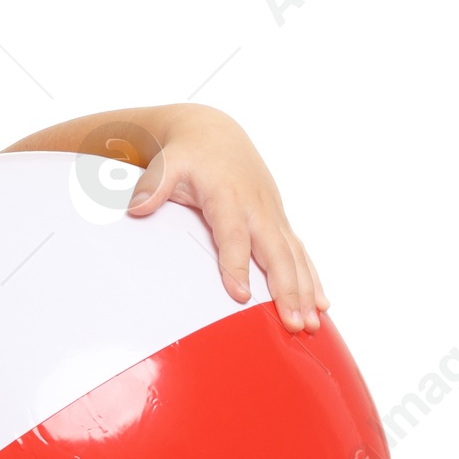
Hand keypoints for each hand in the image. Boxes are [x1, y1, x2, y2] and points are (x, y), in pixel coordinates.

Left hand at [123, 105, 327, 331]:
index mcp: (229, 195)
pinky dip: (312, 278)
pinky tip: (321, 304)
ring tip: (312, 324)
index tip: (239, 296)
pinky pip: (299, 253)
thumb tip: (137, 206)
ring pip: (294, 256)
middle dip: (287, 290)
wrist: (214, 134)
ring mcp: (272, 215)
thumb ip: (153, 185)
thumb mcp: (167, 163)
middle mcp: (257, 207)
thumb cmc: (189, 154)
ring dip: (306, 291)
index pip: (233, 235)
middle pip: (275, 253)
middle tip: (292, 324)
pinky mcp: (279, 222)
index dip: (236, 265)